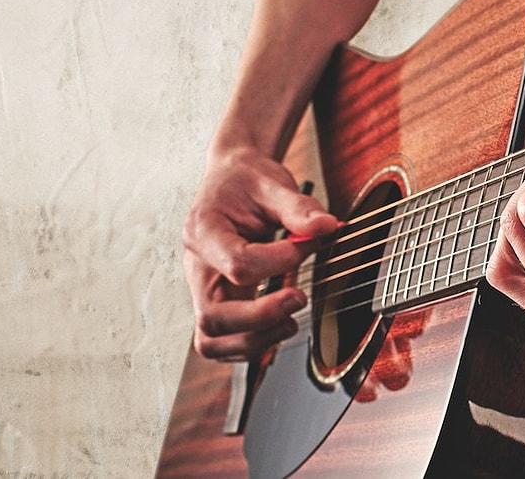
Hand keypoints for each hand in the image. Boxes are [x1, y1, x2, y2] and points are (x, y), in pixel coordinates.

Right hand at [182, 146, 338, 360]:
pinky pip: (222, 340)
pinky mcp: (217, 302)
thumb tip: (327, 227)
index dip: (279, 262)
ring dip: (254, 340)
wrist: (232, 180)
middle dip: (260, 317)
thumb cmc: (248, 182)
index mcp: (203, 230)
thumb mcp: (273, 183)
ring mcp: (203, 289)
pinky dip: (251, 344)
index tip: (306, 245)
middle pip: (213, 316)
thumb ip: (299, 207)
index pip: (237, 263)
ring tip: (291, 322)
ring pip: (211, 339)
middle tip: (300, 298)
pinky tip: (281, 325)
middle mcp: (197, 266)